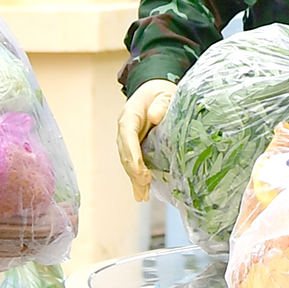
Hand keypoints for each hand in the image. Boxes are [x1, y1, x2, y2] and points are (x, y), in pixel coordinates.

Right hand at [119, 80, 175, 200]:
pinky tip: (141, 194)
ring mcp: (128, 140)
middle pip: (125, 153)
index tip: (140, 169)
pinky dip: (137, 179)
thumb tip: (155, 117)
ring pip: (128, 162)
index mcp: (129, 116)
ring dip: (134, 179)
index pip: (127, 135)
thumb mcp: (164, 94)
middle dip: (133, 170)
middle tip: (144, 184)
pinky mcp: (134, 148)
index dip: (132, 154)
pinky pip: (133, 164)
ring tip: (142, 195)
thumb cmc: (160, 92)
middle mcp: (124, 130)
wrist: (154, 92)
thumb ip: (160, 104)